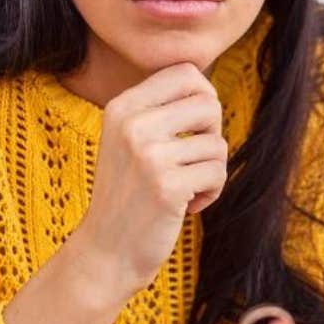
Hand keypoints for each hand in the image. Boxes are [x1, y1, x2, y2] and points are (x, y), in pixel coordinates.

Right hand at [74, 62, 226, 294]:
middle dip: (212, 133)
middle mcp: (133, 125)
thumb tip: (207, 86)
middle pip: (209, 103)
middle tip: (194, 158)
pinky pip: (218, 173)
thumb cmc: (130, 194)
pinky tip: (188, 204)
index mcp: (122, 107)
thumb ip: (161, 111)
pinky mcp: (168, 186)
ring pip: (217, 143)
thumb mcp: (130, 140)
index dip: (204, 95)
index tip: (195, 126)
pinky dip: (212, 192)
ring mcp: (149, 155)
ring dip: (211, 170)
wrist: (106, 252)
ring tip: (186, 187)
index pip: (184, 72)